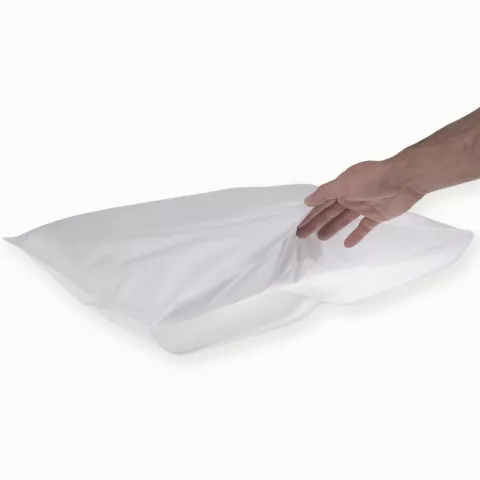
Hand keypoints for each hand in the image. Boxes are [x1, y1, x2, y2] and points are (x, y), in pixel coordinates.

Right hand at [296, 159, 423, 246]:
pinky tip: (347, 244)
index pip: (321, 203)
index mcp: (341, 187)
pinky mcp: (377, 216)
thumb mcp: (343, 183)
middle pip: (330, 212)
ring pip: (343, 220)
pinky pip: (363, 227)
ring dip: (332, 228)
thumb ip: (325, 193)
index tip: (299, 226)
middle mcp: (351, 196)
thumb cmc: (371, 179)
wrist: (403, 181)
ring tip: (321, 239)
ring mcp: (363, 206)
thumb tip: (307, 200)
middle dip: (316, 223)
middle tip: (303, 236)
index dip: (310, 214)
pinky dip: (356, 235)